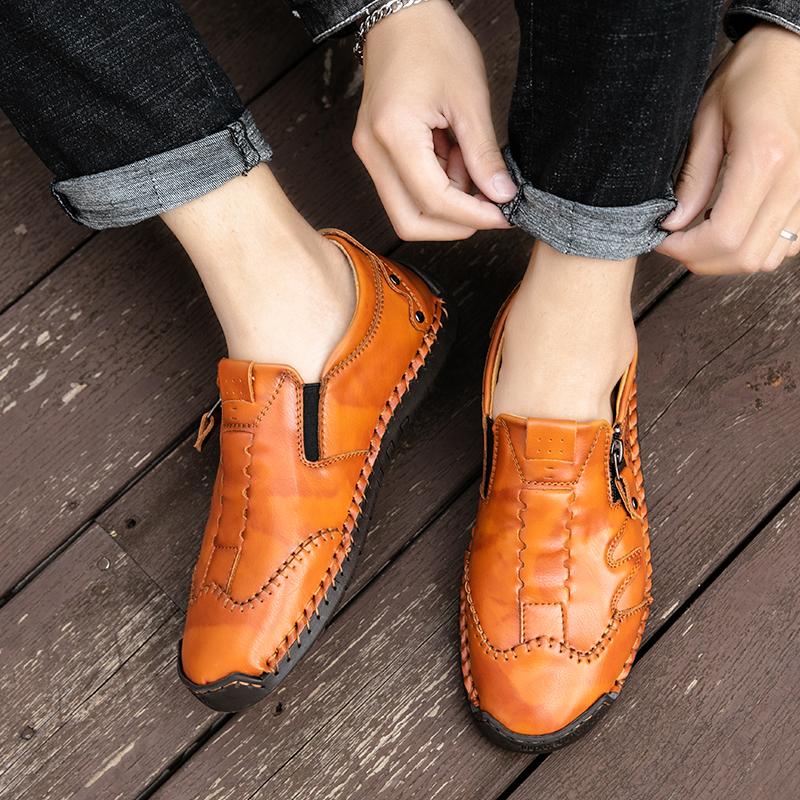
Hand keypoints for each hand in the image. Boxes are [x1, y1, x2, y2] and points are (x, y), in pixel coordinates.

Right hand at [353, 0, 514, 240]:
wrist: (401, 16)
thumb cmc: (434, 43)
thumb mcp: (470, 99)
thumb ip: (484, 155)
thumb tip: (501, 196)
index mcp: (394, 135)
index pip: (434, 200)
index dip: (472, 216)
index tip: (503, 215)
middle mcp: (373, 152)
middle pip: (410, 222)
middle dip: (454, 224)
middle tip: (489, 208)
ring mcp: (370, 155)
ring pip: (407, 211)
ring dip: (446, 204)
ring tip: (470, 166)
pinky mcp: (376, 153)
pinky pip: (405, 191)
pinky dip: (436, 188)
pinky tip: (455, 160)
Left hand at [658, 23, 799, 273]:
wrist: (791, 54)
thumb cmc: (748, 78)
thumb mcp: (706, 120)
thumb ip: (693, 178)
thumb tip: (673, 224)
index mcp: (766, 158)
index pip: (724, 235)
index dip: (686, 250)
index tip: (662, 239)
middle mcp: (796, 181)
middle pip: (746, 256)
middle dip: (702, 259)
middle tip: (675, 242)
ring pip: (767, 258)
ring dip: (727, 259)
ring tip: (699, 235)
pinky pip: (786, 247)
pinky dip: (754, 248)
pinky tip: (732, 227)